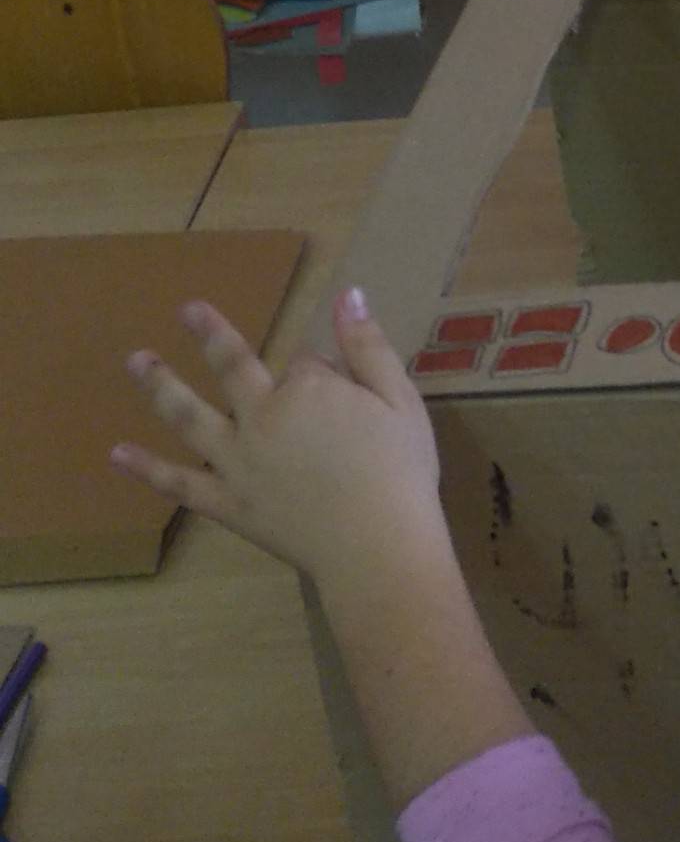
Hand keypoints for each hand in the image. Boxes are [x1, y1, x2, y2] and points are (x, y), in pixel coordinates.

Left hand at [114, 290, 450, 596]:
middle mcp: (261, 416)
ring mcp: (236, 461)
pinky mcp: (226, 503)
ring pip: (189, 416)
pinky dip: (147, 469)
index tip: (344, 391)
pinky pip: (180, 484)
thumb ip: (368, 346)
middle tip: (186, 310)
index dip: (324, 374)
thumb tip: (346, 293)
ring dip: (160, 385)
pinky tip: (117, 453)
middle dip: (210, 336)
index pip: (306, 365)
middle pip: (231, 367)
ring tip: (135, 361)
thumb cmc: (400, 473)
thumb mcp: (399, 400)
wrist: (378, 548)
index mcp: (306, 389)